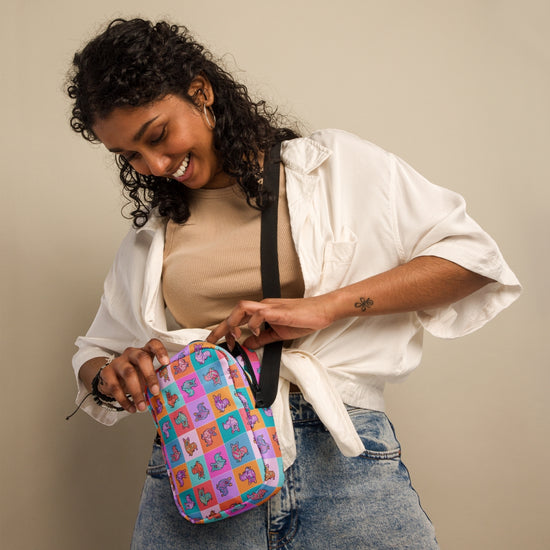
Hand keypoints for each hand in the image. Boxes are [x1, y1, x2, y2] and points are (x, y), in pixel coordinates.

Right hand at [96, 338, 168, 413]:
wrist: (111, 378)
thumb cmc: (135, 374)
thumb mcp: (146, 372)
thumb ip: (155, 378)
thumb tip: (169, 392)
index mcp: (144, 351)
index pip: (153, 344)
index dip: (160, 351)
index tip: (166, 362)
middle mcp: (131, 353)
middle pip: (141, 358)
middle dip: (150, 375)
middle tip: (155, 391)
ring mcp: (118, 362)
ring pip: (128, 374)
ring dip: (137, 392)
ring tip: (143, 407)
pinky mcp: (107, 373)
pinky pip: (115, 387)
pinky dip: (124, 400)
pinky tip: (132, 408)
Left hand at [207, 296, 334, 348]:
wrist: (322, 311)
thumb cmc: (303, 319)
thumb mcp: (278, 333)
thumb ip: (262, 338)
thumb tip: (246, 344)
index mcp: (262, 311)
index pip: (237, 318)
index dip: (224, 329)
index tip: (215, 343)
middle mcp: (263, 306)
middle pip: (235, 311)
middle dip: (220, 327)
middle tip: (210, 341)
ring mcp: (271, 308)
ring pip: (243, 308)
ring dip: (233, 322)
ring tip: (232, 336)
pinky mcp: (280, 311)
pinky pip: (261, 314)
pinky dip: (254, 324)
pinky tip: (255, 333)